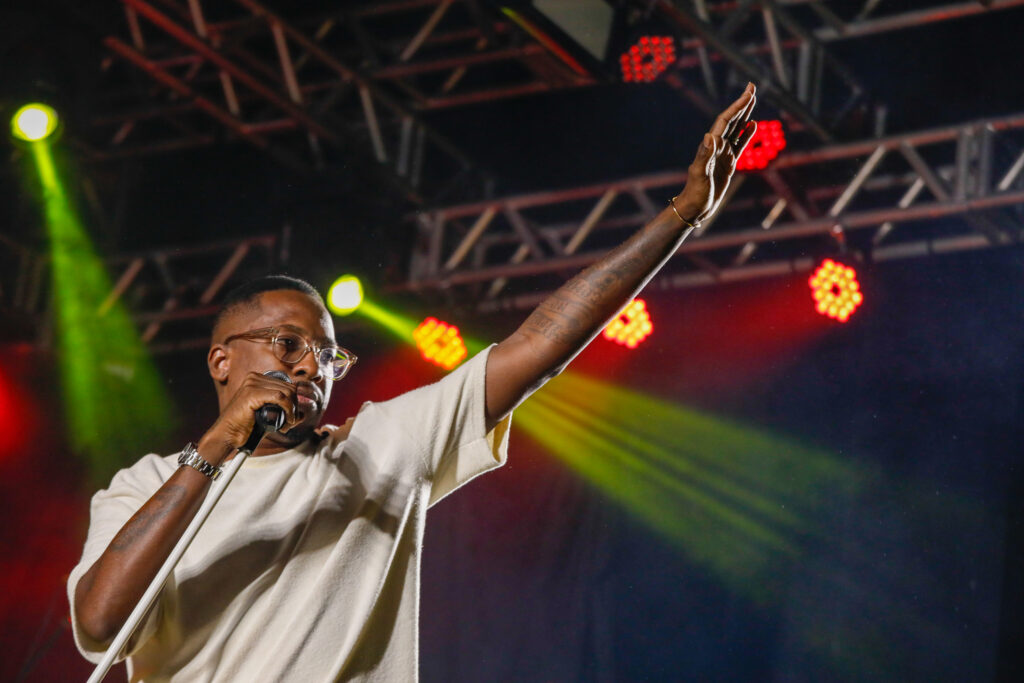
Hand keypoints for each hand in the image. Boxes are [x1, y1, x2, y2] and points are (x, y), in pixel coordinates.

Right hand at [198, 372, 300, 461]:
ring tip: (286, 425)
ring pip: (287, 392)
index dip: (294, 402)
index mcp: (257, 379)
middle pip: (289, 387)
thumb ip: (285, 413)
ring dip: (292, 411)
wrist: (227, 435)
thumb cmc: (246, 428)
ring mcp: (252, 384)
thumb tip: (303, 414)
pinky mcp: (252, 393)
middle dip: (294, 407)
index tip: (291, 418)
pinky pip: (281, 397)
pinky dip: (288, 410)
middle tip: (289, 423)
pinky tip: (286, 422)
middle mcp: (254, 378)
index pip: (287, 385)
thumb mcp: (269, 417)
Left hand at [673, 83, 757, 224]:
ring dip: (745, 114)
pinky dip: (747, 134)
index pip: (725, 121)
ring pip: (737, 129)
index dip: (737, 106)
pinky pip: (740, 144)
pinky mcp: (729, 162)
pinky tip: (754, 125)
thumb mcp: (700, 175)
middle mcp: (717, 146)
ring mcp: (723, 153)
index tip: (749, 94)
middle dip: (742, 103)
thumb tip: (710, 136)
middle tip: (752, 86)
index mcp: (710, 145)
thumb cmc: (696, 192)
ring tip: (753, 99)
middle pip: (732, 119)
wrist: (696, 207)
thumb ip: (705, 155)